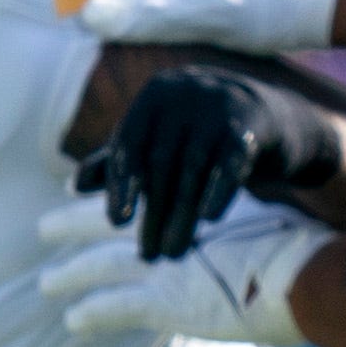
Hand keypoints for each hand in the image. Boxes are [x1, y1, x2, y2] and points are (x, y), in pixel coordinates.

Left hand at [36, 197, 320, 346]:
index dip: (110, 194)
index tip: (83, 195)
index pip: (140, 193)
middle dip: (73, 225)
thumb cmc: (298, 249)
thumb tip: (230, 214)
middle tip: (42, 227)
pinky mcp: (168, 302)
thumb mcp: (261, 218)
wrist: (312, 276)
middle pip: (107, 221)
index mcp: (192, 203)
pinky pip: (117, 307)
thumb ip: (235, 217)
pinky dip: (94, 313)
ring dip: (71, 274)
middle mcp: (174, 227)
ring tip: (46, 283)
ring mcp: (167, 265)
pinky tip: (74, 321)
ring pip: (101, 266)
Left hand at [73, 67, 345, 260]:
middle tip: (148, 253)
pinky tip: (210, 219)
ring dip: (182, 216)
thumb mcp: (159, 141)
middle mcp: (186, 93)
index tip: (117, 221)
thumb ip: (119, 160)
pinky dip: (219, 189)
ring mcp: (221, 105)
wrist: (271, 118)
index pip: (130, 142)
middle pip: (162, 162)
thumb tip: (74, 186)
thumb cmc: (200, 135)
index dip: (121, 183)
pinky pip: (231, 162)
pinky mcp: (253, 125)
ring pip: (194, 170)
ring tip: (172, 252)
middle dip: (154, 211)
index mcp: (156, 96)